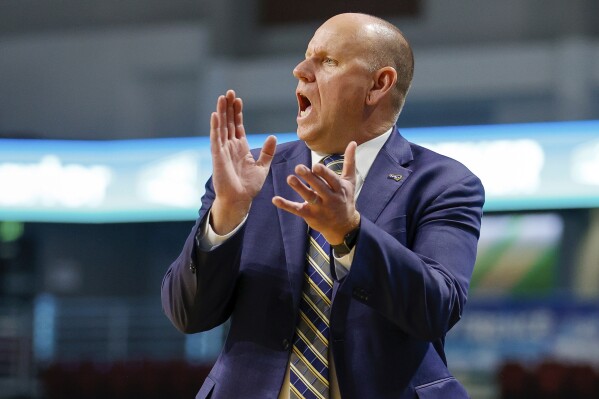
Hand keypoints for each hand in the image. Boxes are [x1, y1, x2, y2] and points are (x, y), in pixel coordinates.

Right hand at [210, 90, 276, 233]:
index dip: (237, 113)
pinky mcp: (217, 156)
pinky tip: (215, 115)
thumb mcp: (262, 167)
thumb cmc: (249, 187)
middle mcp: (230, 147)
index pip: (237, 126)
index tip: (238, 100)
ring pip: (221, 127)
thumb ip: (267, 152)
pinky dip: (215, 127)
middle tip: (229, 92)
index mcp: (240, 148)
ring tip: (222, 98)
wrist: (240, 200)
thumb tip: (272, 136)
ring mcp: (223, 150)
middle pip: (228, 123)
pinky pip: (216, 139)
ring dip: (221, 112)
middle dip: (228, 108)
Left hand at [272, 141, 359, 244]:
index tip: (315, 166)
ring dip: (299, 188)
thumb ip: (349, 162)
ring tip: (290, 178)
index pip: (331, 180)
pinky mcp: (310, 215)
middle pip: (319, 187)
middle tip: (299, 167)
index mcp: (339, 188)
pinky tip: (275, 199)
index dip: (324, 174)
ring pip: (308, 197)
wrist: (344, 226)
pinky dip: (286, 205)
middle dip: (309, 178)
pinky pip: (297, 210)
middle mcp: (330, 198)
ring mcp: (319, 208)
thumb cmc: (346, 199)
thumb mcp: (350, 181)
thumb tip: (352, 142)